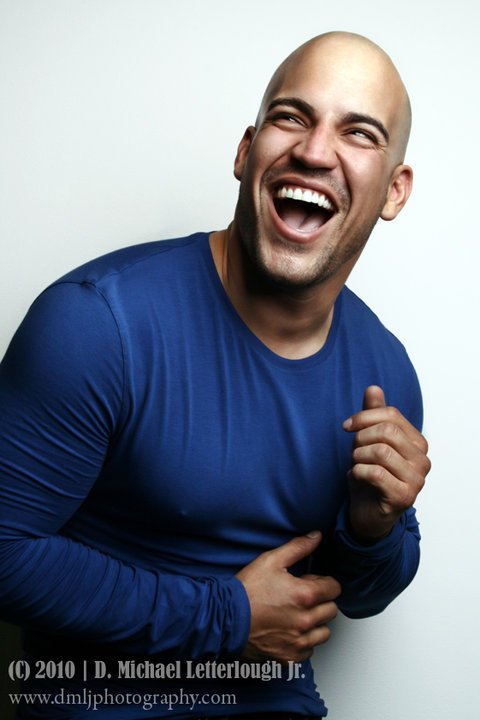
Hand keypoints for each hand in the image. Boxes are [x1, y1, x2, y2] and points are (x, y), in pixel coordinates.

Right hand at [235, 532, 340, 663]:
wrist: (225, 618)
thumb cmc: (247, 590)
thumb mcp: (271, 560)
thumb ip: (298, 547)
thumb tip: (316, 537)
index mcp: (305, 596)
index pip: (334, 589)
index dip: (323, 583)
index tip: (312, 583)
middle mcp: (306, 621)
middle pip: (331, 611)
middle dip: (321, 602)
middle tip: (302, 598)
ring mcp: (298, 642)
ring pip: (323, 633)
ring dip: (315, 623)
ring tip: (297, 615)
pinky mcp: (289, 657)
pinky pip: (308, 652)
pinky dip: (303, 643)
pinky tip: (289, 632)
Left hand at [343, 385, 430, 541]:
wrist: (367, 514)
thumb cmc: (370, 476)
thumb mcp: (368, 442)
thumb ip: (373, 416)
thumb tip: (373, 387)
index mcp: (417, 443)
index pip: (391, 415)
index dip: (364, 416)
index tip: (346, 426)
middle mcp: (423, 460)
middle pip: (387, 431)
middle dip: (361, 438)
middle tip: (353, 451)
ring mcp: (416, 480)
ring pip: (380, 451)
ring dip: (358, 456)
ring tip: (356, 464)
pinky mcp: (403, 497)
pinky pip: (375, 473)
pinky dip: (358, 472)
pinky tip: (356, 477)